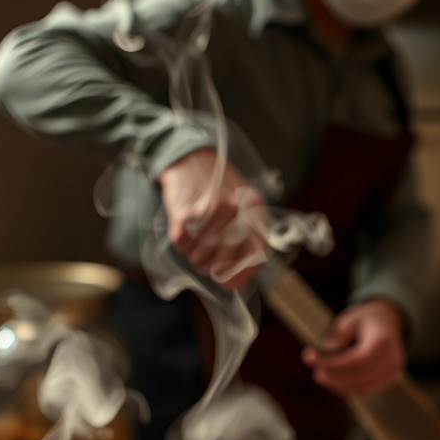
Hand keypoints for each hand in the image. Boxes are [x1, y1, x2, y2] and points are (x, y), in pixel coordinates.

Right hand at [158, 149, 267, 290]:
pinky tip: (185, 238)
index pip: (255, 254)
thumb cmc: (216, 181)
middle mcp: (235, 209)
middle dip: (213, 270)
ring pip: (201, 256)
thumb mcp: (243, 199)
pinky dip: (183, 247)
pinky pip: (183, 244)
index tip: (230, 285)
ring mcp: (210, 210)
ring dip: (196, 259)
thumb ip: (249, 229)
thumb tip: (244, 267)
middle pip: (224, 261)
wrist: (188, 154)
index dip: (242, 276)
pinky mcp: (184, 211)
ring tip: (195, 250)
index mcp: (254, 208)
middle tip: (206, 266)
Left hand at [301, 299, 405, 398]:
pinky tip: (333, 380)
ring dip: (338, 385)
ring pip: (363, 388)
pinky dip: (346, 388)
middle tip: (315, 373)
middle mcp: (393, 359)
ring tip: (320, 376)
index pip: (359, 360)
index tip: (310, 359)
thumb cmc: (364, 320)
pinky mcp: (387, 381)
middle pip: (361, 377)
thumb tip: (327, 353)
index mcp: (384, 340)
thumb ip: (339, 335)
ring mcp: (392, 372)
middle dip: (334, 376)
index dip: (334, 364)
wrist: (387, 322)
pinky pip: (365, 391)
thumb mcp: (349, 319)